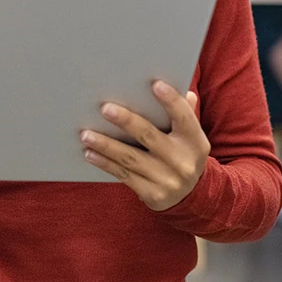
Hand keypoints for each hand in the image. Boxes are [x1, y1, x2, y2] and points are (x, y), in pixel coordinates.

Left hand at [80, 82, 210, 211]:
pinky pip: (124, 175)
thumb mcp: (189, 135)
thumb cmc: (183, 152)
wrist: (191, 196)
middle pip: (149, 136)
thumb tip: (184, 90)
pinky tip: (90, 153)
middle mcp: (183, 161)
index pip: (184, 117)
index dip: (171, 101)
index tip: (155, 84)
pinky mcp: (153, 194)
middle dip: (126, 121)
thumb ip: (184, 112)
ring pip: (130, 158)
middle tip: (105, 108)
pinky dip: (105, 163)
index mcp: (194, 141)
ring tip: (86, 134)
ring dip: (106, 145)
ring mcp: (168, 180)